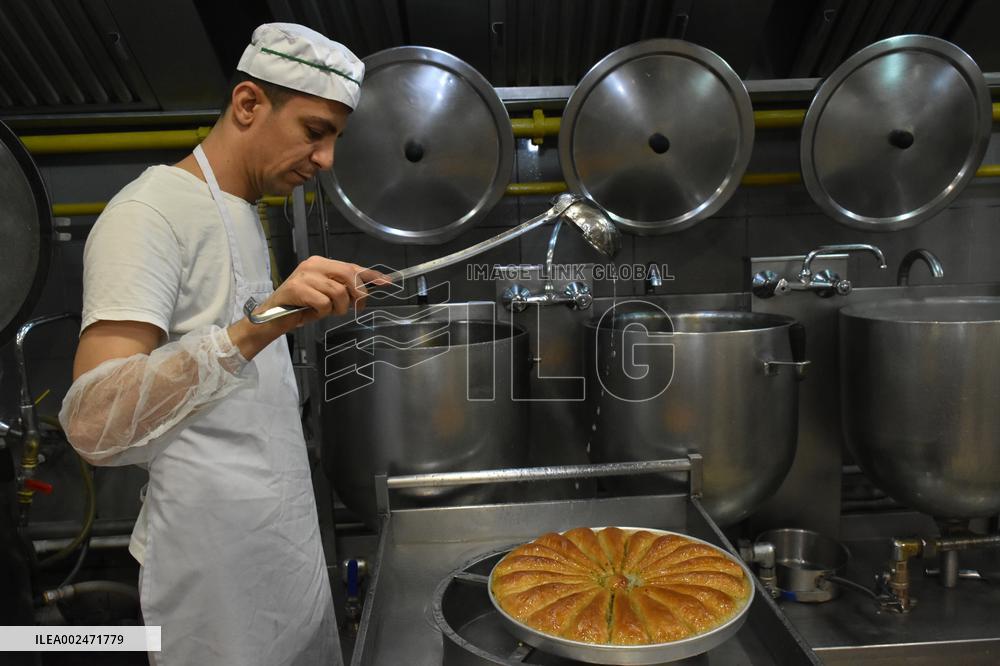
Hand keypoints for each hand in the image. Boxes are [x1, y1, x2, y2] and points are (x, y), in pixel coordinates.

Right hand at [228, 257, 389, 359]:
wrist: (272, 317)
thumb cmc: (301, 306)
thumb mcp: (326, 296)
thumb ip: (343, 290)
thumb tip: (366, 293)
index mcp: (322, 263)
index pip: (352, 266)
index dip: (371, 275)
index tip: (387, 283)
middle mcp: (314, 264)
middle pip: (349, 275)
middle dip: (357, 295)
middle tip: (355, 308)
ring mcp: (305, 275)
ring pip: (338, 292)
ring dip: (337, 308)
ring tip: (326, 312)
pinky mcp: (297, 288)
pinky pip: (324, 303)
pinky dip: (322, 313)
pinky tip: (312, 313)